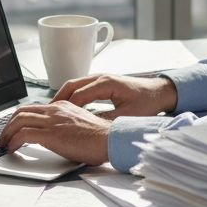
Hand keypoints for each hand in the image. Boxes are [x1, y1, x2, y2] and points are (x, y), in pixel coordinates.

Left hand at [0, 101, 111, 164]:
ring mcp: (52, 121)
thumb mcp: (79, 125)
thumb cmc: (100, 138)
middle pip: (21, 112)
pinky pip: (23, 134)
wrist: (109, 140)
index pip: (33, 108)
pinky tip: (11, 149)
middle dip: (8, 125)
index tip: (14, 130)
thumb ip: (64, 125)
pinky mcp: (50, 134)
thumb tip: (53, 136)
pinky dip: (13, 141)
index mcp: (62, 106)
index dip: (19, 119)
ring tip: (3, 145)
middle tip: (3, 137)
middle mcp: (55, 110)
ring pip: (18, 120)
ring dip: (6, 133)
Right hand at [52, 74, 176, 119]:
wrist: (160, 92)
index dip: (65, 109)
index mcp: (106, 83)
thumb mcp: (127, 116)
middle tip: (46, 114)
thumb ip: (106, 121)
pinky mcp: (102, 83)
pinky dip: (70, 96)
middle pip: (71, 85)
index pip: (78, 95)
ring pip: (74, 85)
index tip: (55, 120)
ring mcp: (100, 78)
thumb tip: (87, 129)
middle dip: (57, 100)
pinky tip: (67, 107)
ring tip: (52, 112)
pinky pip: (80, 87)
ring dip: (62, 97)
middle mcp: (100, 77)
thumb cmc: (147, 103)